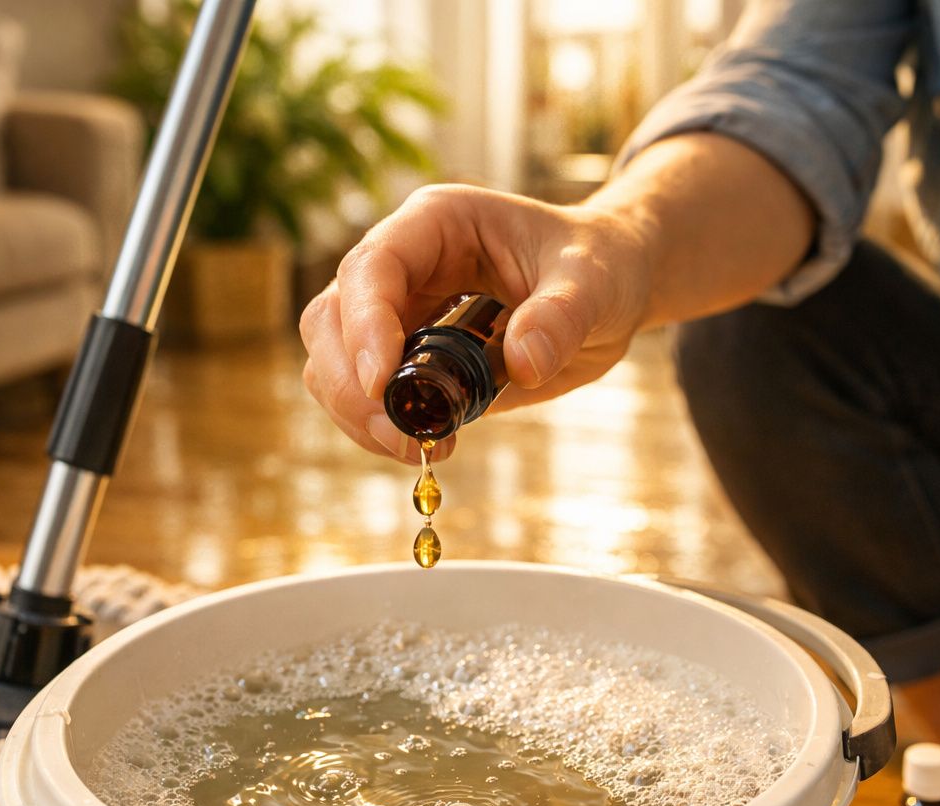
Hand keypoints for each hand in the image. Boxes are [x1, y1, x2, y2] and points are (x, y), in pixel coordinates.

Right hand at [300, 183, 654, 462]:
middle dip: (351, 383)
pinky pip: (366, 396)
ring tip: (419, 447)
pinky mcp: (408, 359)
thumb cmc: (599, 264)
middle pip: (330, 319)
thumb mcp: (593, 282)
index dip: (365, 324)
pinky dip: (380, 427)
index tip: (383, 383)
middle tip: (401, 434)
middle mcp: (404, 265)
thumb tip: (523, 362)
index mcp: (437, 224)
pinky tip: (426, 444)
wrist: (609, 286)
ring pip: (333, 362)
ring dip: (359, 414)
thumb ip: (562, 316)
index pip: (373, 267)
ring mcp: (398, 313)